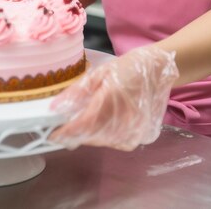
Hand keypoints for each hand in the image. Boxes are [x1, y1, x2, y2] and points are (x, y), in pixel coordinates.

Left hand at [48, 47, 178, 150]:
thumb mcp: (100, 73)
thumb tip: (54, 108)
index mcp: (109, 101)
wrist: (158, 69)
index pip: (80, 126)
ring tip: (96, 116)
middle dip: (78, 131)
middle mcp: (123, 121)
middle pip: (90, 136)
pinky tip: (111, 120)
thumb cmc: (128, 68)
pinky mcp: (141, 136)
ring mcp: (134, 132)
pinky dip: (109, 135)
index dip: (63, 132)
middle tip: (74, 120)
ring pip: (103, 141)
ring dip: (93, 133)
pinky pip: (118, 141)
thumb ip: (77, 92)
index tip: (51, 133)